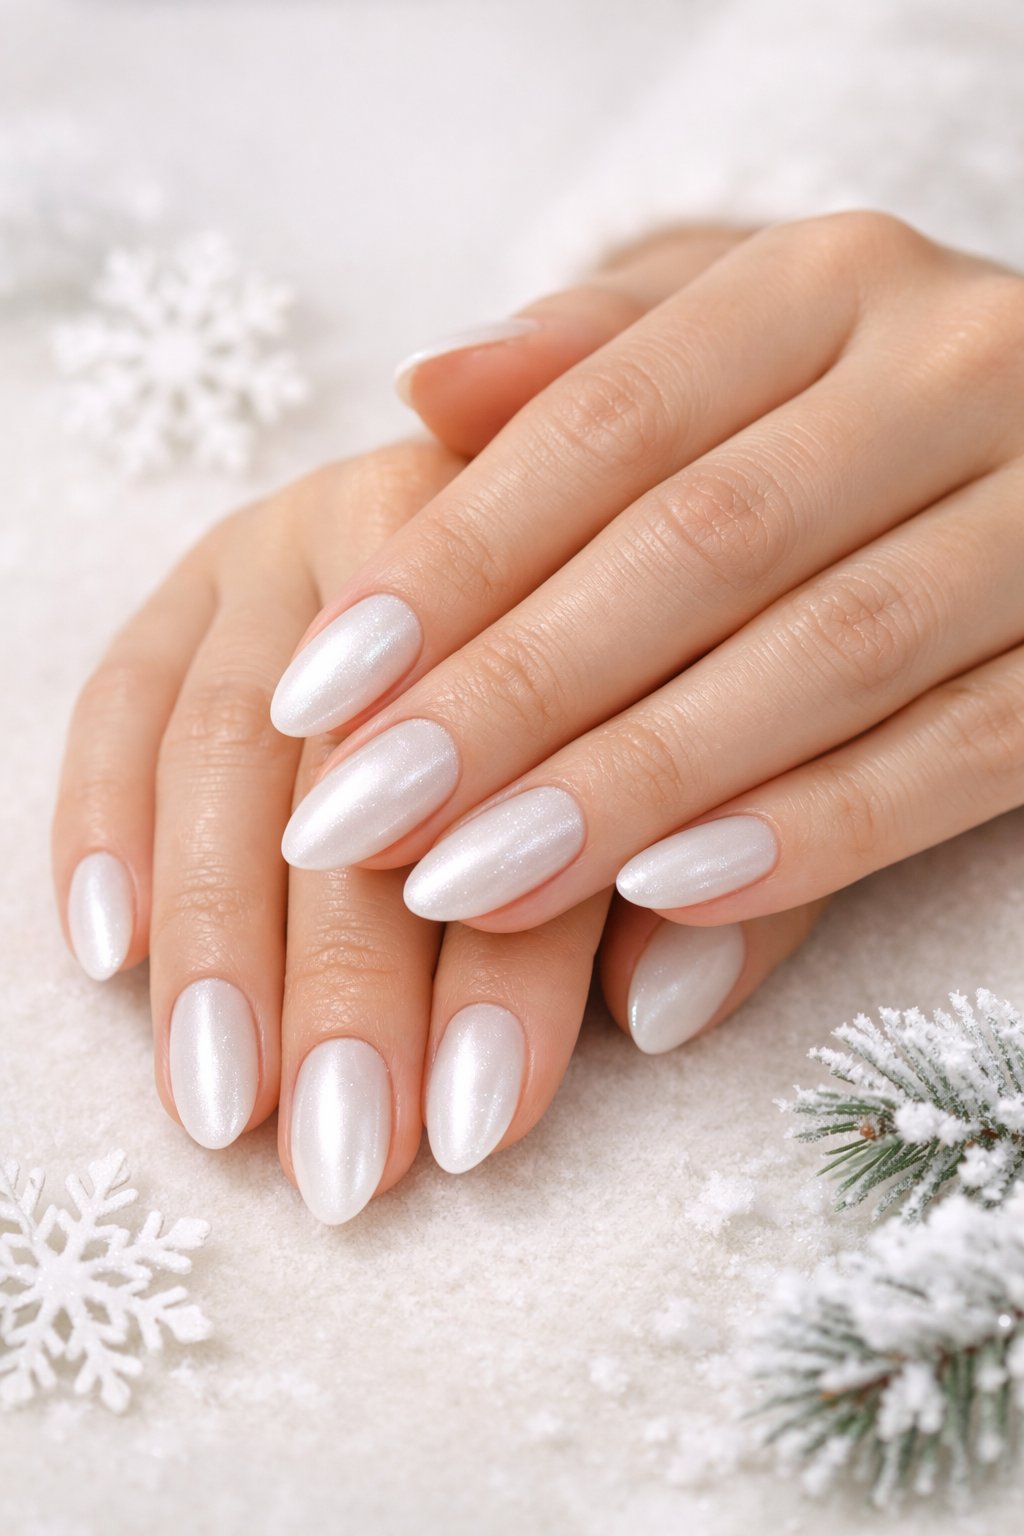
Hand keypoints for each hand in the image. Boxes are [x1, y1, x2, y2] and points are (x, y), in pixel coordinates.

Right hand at [53, 438, 822, 1225]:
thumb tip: (655, 1015)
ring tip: (222, 1108)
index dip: (502, 965)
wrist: (557, 505)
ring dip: (218, 939)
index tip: (478, 1121)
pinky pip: (125, 694)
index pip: (535, 786)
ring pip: (226, 739)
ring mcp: (293, 535)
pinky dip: (105, 821)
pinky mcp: (200, 565)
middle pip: (366, 768)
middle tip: (342, 1156)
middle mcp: (422, 521)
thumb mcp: (739, 762)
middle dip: (346, 982)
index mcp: (585, 564)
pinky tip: (109, 955)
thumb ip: (732, 879)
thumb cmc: (659, 672)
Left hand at [273, 211, 1023, 974]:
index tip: (315, 692)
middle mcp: (954, 368)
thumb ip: (591, 362)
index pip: (607, 424)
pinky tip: (666, 902)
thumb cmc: (858, 396)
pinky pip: (968, 751)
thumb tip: (423, 388)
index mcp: (831, 281)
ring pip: (828, 658)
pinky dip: (817, 832)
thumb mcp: (732, 339)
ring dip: (636, 783)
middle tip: (359, 822)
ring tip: (472, 882)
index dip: (452, 564)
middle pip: (701, 545)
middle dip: (514, 696)